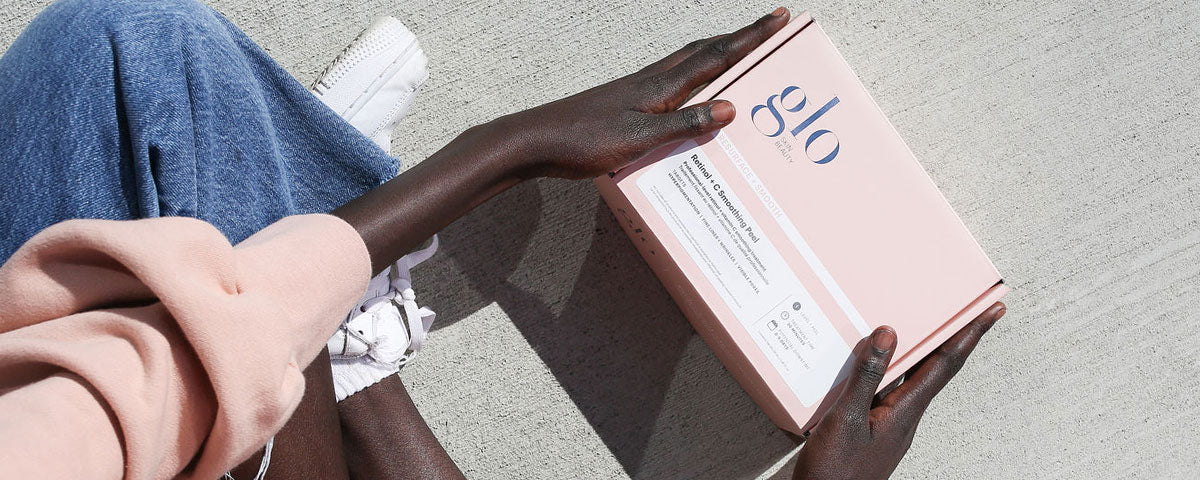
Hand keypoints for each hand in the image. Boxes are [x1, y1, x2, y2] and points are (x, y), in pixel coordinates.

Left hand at [335, 8, 789, 272]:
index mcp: (660, 86)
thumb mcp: (640, 139)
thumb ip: (685, 124)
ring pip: (685, 64)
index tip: (779, 18)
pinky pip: (670, 83)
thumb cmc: (584, 141)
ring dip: (715, 53)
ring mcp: (635, 90)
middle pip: (703, 51)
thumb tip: (731, 107)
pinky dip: (691, 78)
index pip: (715, 56)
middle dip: (738, 39)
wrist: (535, 142)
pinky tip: (689, 94)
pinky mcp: (623, 104)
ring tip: (736, 50)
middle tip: (769, 27)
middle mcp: (651, 81)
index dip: (749, 38)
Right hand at [792, 303, 1006, 479]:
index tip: (991, 311)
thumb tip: (888, 335)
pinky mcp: (873, 428)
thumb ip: (867, 376)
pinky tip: (878, 363)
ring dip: (926, 352)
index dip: (970, 335)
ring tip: (934, 327)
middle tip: (976, 312)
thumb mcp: (845, 419)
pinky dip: (892, 369)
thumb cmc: (835, 473)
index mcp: (904, 412)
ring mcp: (890, 424)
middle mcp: (904, 417)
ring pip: (914, 379)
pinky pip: (890, 390)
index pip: (945, 364)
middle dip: (958, 339)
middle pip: (938, 369)